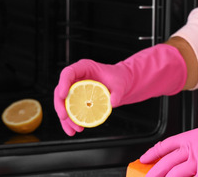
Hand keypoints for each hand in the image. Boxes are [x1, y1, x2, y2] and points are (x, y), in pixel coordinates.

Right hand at [53, 44, 186, 135]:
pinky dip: (74, 119)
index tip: (64, 95)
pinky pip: (74, 108)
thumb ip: (117, 92)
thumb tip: (112, 101)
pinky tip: (77, 128)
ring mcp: (81, 88)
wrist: (134, 81)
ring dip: (67, 116)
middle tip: (68, 119)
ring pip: (67, 101)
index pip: (70, 72)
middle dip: (63, 106)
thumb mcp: (123, 84)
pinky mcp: (84, 98)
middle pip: (64, 90)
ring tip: (73, 129)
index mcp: (87, 67)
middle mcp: (82, 76)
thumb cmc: (127, 77)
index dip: (64, 84)